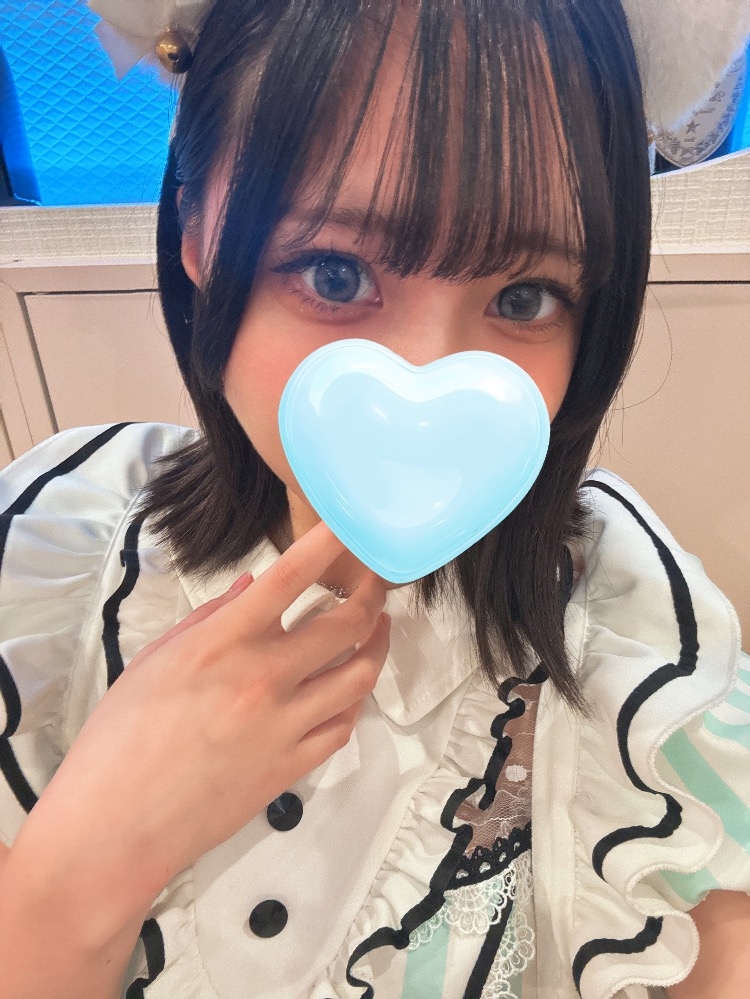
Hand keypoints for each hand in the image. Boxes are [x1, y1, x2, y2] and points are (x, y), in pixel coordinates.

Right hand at [17, 522, 389, 914]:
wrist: (115, 827)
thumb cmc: (119, 740)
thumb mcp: (154, 662)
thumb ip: (209, 618)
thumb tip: (251, 586)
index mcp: (222, 644)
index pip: (289, 578)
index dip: (327, 543)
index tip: (349, 524)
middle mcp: (263, 679)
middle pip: (346, 625)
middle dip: (370, 595)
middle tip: (373, 582)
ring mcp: (285, 726)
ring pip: (360, 675)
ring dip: (375, 645)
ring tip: (375, 628)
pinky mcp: (293, 768)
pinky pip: (343, 725)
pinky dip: (352, 699)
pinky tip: (347, 686)